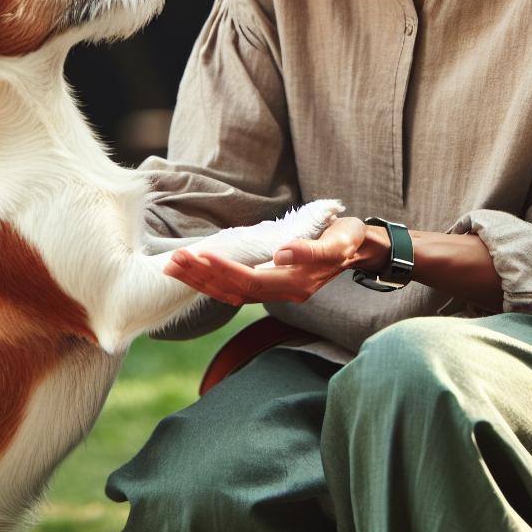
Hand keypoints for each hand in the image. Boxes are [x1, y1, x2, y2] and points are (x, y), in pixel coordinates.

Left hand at [163, 216, 388, 305]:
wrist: (359, 248)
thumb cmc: (349, 239)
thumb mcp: (340, 240)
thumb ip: (312, 251)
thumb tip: (281, 254)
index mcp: (295, 282)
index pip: (251, 280)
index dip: (224, 270)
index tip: (198, 256)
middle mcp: (283, 291)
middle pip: (234, 291)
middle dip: (201, 277)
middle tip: (171, 262)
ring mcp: (277, 288)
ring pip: (231, 292)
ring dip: (201, 280)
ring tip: (173, 266)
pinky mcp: (272, 280)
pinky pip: (237, 286)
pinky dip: (214, 279)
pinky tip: (195, 269)